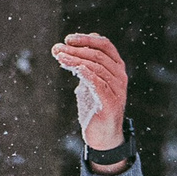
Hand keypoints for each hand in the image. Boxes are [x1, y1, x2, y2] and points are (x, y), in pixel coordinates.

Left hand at [51, 33, 127, 157]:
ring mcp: (116, 88)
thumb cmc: (95, 109)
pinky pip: (98, 84)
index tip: (67, 39)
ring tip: (59, 57)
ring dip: (75, 60)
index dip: (86, 40)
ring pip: (96, 67)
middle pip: (98, 55)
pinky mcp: (110, 102)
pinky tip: (76, 68)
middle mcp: (119, 75)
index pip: (105, 45)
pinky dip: (87, 74)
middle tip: (57, 48)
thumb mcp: (89, 84)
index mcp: (116, 68)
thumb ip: (85, 68)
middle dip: (76, 49)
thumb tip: (74, 51)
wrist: (102, 136)